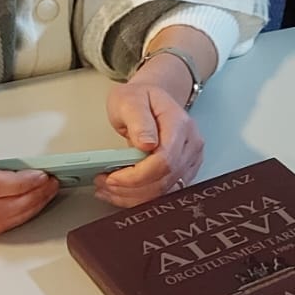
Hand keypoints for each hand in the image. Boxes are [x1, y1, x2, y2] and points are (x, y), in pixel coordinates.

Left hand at [96, 54, 205, 207]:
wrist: (152, 97)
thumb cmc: (140, 98)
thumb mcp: (130, 100)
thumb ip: (138, 120)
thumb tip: (146, 143)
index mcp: (180, 124)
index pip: (164, 161)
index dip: (137, 176)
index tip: (113, 177)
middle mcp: (191, 144)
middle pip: (164, 180)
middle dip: (130, 188)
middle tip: (104, 184)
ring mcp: (190, 159)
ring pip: (164, 192)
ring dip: (133, 196)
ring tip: (108, 189)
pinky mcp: (184, 171)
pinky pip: (164, 192)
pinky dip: (140, 197)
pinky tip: (121, 191)